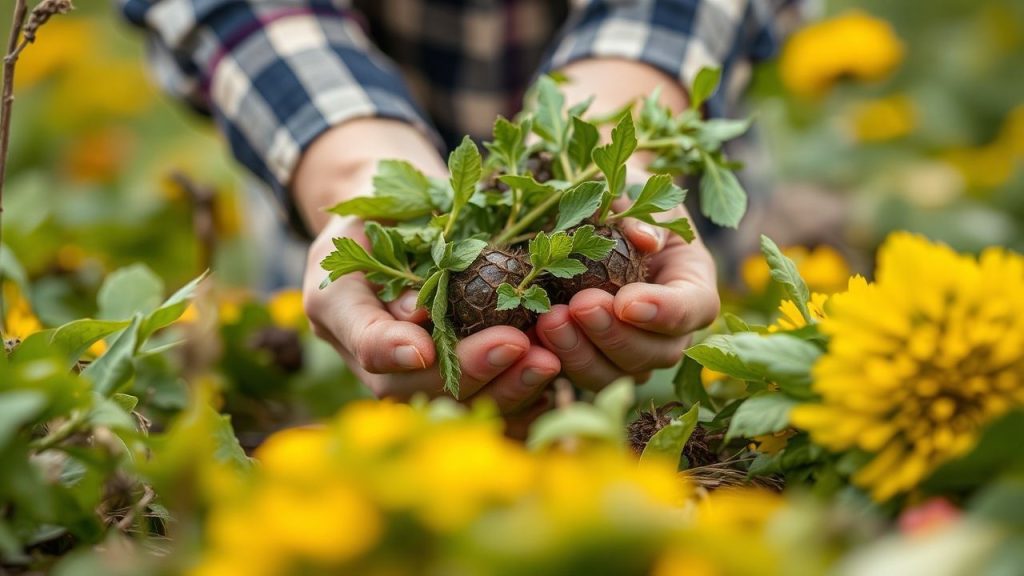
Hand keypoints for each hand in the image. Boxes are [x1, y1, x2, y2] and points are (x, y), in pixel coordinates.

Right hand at [302, 216, 560, 433]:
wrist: (396, 220)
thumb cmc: (396, 201)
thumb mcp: (394, 202)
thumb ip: (408, 244)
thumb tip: (425, 309)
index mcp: (334, 301)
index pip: (358, 335)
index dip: (388, 348)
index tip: (423, 350)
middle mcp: (358, 350)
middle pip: (404, 384)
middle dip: (466, 370)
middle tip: (520, 346)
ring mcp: (395, 374)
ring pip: (440, 405)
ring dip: (499, 390)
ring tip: (547, 363)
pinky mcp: (432, 384)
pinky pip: (470, 410)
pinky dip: (512, 406)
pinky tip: (549, 391)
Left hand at [535, 202, 719, 390]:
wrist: (592, 215)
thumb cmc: (623, 198)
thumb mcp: (638, 193)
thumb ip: (644, 213)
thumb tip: (644, 239)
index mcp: (692, 284)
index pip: (693, 309)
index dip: (663, 312)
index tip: (626, 302)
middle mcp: (671, 329)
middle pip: (657, 352)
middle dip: (615, 335)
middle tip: (579, 306)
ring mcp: (636, 351)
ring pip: (619, 373)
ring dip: (582, 353)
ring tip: (549, 321)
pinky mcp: (599, 361)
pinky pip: (583, 374)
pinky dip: (557, 361)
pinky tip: (531, 339)